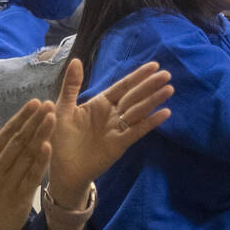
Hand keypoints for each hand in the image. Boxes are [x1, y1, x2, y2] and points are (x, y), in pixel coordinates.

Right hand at [0, 100, 56, 229]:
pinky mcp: (20, 197)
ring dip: (41, 135)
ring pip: (27, 155)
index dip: (22, 117)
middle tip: (48, 103)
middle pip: (18, 140)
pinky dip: (40, 161)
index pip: (6, 133)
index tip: (35, 102)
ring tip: (52, 117)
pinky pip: (32, 176)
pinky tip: (48, 146)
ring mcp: (8, 183)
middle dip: (34, 121)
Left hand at [47, 58, 172, 209]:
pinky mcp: (118, 145)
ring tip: (169, 89)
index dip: (137, 76)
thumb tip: (76, 60)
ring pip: (138, 112)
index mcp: (100, 104)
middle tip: (167, 74)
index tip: (154, 65)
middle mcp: (112, 115)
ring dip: (153, 100)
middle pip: (134, 97)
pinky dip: (150, 122)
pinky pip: (136, 131)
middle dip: (149, 85)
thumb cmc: (59, 139)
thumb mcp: (63, 108)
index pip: (122, 87)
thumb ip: (71, 86)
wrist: (60, 170)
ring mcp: (117, 129)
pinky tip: (164, 113)